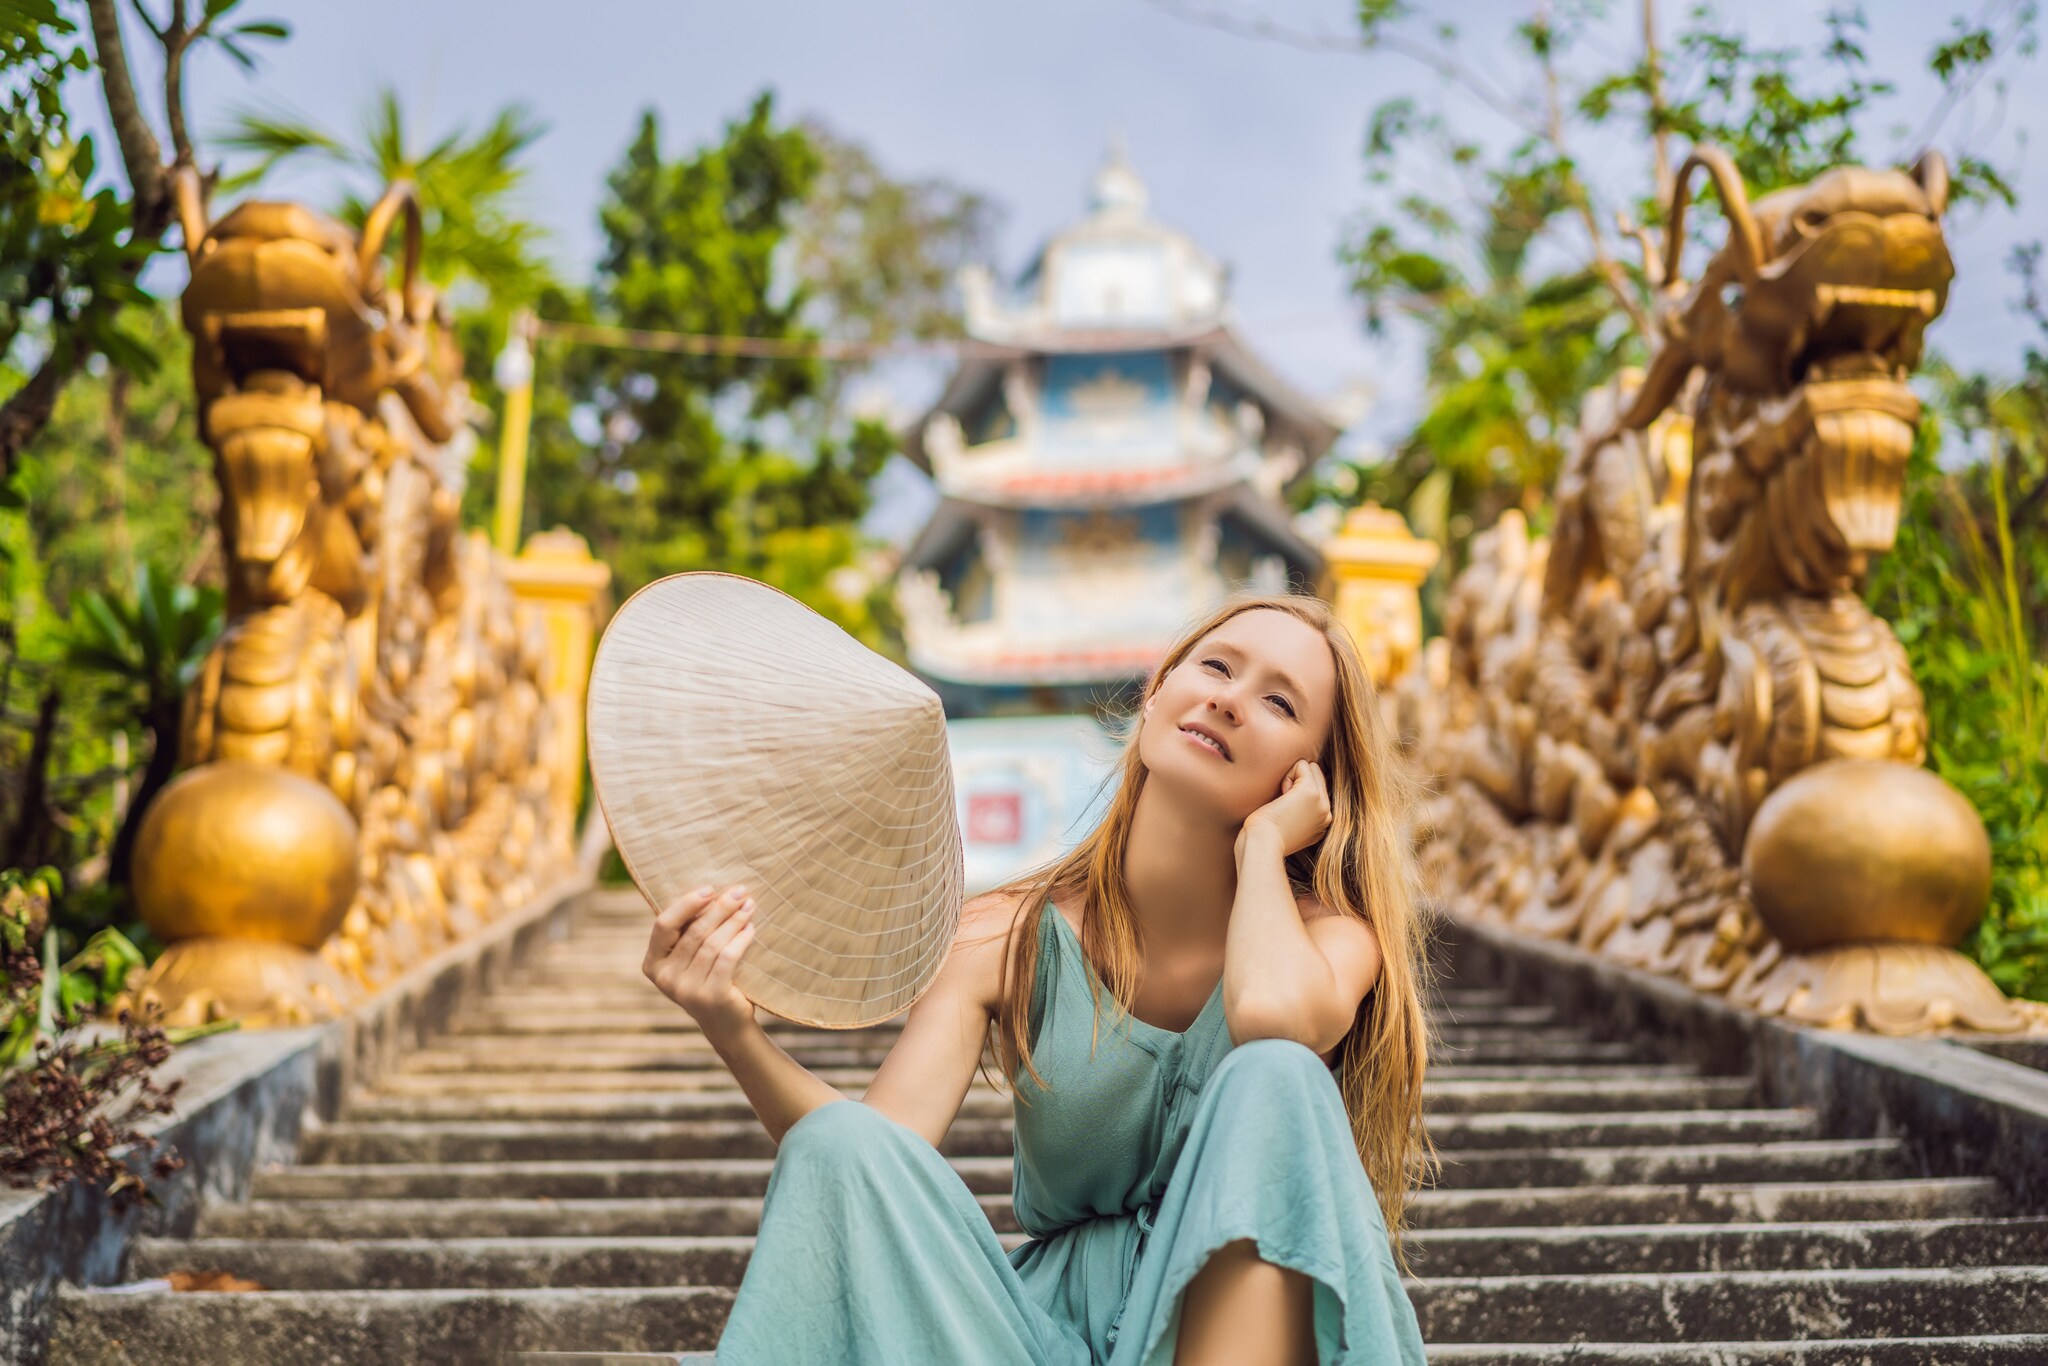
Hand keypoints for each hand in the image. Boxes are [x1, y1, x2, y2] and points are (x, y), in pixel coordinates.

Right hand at [643, 884, 758, 1034]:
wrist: (727, 1024)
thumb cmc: (709, 979)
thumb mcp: (691, 958)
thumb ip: (689, 932)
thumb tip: (712, 892)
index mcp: (653, 964)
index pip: (664, 924)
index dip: (686, 903)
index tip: (710, 889)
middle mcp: (664, 978)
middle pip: (693, 931)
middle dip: (719, 907)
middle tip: (740, 891)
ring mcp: (685, 990)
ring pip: (712, 943)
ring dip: (734, 920)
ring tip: (749, 906)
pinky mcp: (710, 996)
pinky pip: (727, 958)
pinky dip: (740, 939)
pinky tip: (751, 928)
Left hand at [1236, 760, 1331, 863]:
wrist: (1261, 845)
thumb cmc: (1264, 837)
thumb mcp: (1289, 826)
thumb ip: (1299, 812)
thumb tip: (1293, 792)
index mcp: (1323, 823)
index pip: (1319, 789)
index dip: (1298, 790)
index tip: (1285, 811)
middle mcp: (1327, 813)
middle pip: (1318, 775)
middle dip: (1298, 781)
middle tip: (1282, 804)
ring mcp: (1322, 802)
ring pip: (1311, 768)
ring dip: (1292, 778)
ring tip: (1282, 801)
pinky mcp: (1310, 792)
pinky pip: (1302, 764)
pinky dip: (1287, 775)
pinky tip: (1280, 795)